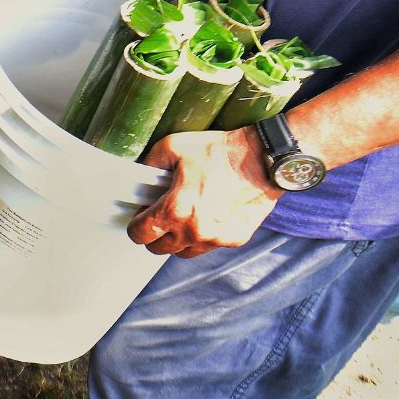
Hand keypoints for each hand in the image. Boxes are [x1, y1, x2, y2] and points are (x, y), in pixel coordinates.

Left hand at [127, 128, 280, 257]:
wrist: (263, 158)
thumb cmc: (220, 151)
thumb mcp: (173, 147)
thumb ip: (150, 163)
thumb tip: (141, 177)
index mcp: (175, 210)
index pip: (139, 234)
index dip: (136, 224)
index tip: (141, 214)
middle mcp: (194, 231)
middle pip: (158, 249)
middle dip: (154, 234)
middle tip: (160, 215)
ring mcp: (216, 239)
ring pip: (183, 252)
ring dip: (177, 239)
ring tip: (183, 217)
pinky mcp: (234, 239)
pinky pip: (208, 246)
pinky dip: (202, 236)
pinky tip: (206, 215)